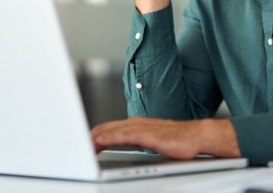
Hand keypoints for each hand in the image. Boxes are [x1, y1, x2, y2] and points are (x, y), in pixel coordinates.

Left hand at [90, 117, 239, 159]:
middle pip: (103, 128)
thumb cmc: (178, 141)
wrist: (197, 137)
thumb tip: (122, 149)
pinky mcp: (147, 135)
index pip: (107, 128)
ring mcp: (140, 128)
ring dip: (93, 139)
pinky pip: (122, 136)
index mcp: (135, 124)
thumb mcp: (151, 142)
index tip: (80, 145)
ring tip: (81, 148)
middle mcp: (135, 123)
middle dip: (87, 137)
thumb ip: (136, 143)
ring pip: (109, 130)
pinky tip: (99, 143)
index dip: (91, 136)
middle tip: (75, 149)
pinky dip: (108, 138)